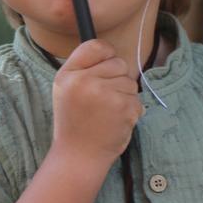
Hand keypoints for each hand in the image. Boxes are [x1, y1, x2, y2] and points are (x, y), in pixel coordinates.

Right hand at [51, 39, 143, 165]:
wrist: (78, 156)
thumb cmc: (75, 122)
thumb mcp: (66, 90)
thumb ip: (84, 68)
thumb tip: (110, 51)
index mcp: (68, 75)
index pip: (96, 46)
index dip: (106, 54)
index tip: (105, 67)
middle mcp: (84, 81)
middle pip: (118, 63)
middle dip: (116, 79)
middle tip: (102, 100)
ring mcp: (105, 94)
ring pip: (130, 82)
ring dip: (124, 96)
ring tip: (107, 113)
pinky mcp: (123, 108)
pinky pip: (137, 99)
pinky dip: (131, 111)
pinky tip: (115, 121)